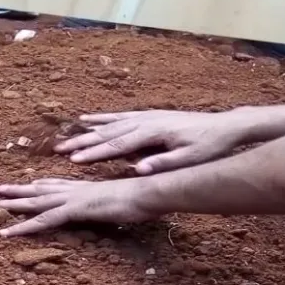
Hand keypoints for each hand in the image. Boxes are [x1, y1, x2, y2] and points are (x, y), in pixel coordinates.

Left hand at [0, 178, 160, 235]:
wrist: (149, 192)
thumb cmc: (144, 197)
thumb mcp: (128, 200)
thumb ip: (119, 201)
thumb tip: (123, 205)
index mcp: (86, 188)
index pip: (58, 185)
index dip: (40, 185)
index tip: (27, 183)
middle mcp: (75, 190)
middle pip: (40, 191)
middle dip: (18, 191)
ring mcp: (72, 199)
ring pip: (35, 203)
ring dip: (12, 206)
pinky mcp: (73, 210)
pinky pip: (42, 220)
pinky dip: (23, 227)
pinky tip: (6, 232)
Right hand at [55, 110, 249, 174]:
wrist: (224, 126)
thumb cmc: (208, 146)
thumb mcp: (190, 159)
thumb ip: (163, 163)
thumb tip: (138, 169)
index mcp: (153, 132)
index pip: (118, 144)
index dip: (96, 153)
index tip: (75, 161)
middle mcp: (145, 120)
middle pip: (108, 132)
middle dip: (83, 142)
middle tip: (60, 151)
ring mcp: (146, 116)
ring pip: (110, 124)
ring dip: (87, 132)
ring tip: (66, 139)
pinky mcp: (149, 116)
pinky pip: (119, 117)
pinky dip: (101, 119)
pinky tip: (87, 120)